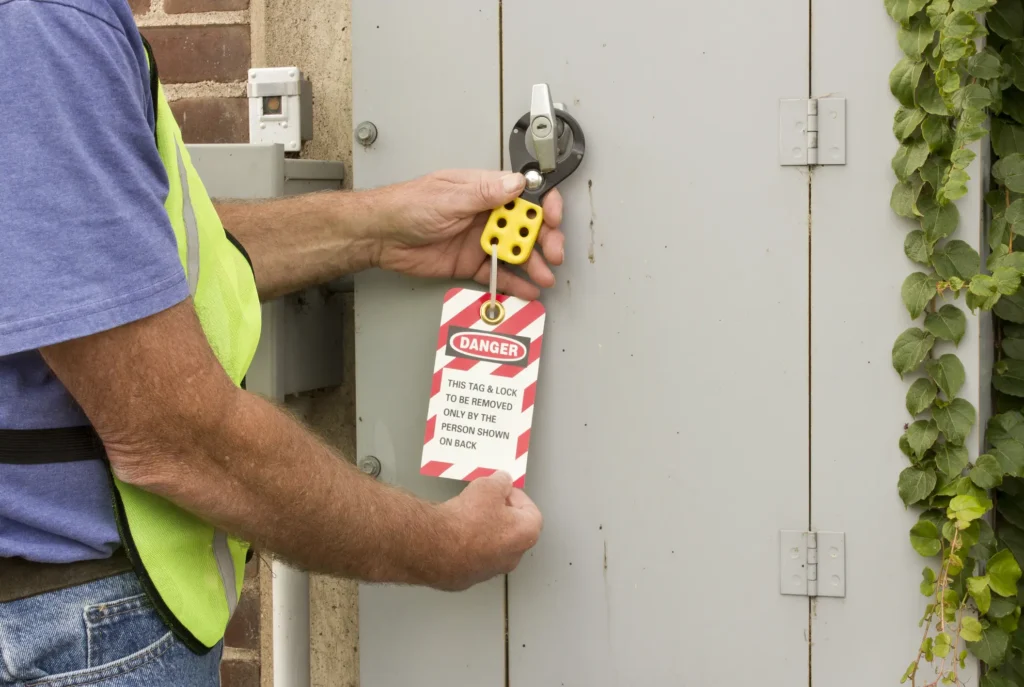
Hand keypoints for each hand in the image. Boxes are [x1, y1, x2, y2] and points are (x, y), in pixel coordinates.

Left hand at [372, 170, 564, 299]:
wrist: (381, 236)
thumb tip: (516, 183)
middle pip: (527, 226)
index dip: (543, 204)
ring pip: (516, 251)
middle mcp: (486, 214)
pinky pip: (498, 274)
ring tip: (543, 276)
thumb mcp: (448, 197)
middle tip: (553, 253)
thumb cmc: (407, 206)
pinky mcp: (471, 263)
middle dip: (545, 239)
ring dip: (533, 264)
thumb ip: (484, 194)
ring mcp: (480, 239)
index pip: (525, 194)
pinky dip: (514, 283)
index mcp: (484, 190)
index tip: (552, 218)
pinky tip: (527, 290)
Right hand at [430, 471, 542, 590]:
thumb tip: (502, 482)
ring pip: (492, 545)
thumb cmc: (468, 519)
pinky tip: (453, 532)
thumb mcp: (488, 486)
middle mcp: (513, 557)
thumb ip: (500, 482)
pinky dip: (466, 544)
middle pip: (512, 530)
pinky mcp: (468, 577)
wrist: (436, 546)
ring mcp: (490, 570)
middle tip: (485, 501)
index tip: (502, 490)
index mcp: (526, 534)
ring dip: (484, 530)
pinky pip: (472, 556)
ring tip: (466, 514)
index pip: (531, 512)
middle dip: (501, 513)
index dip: (517, 496)